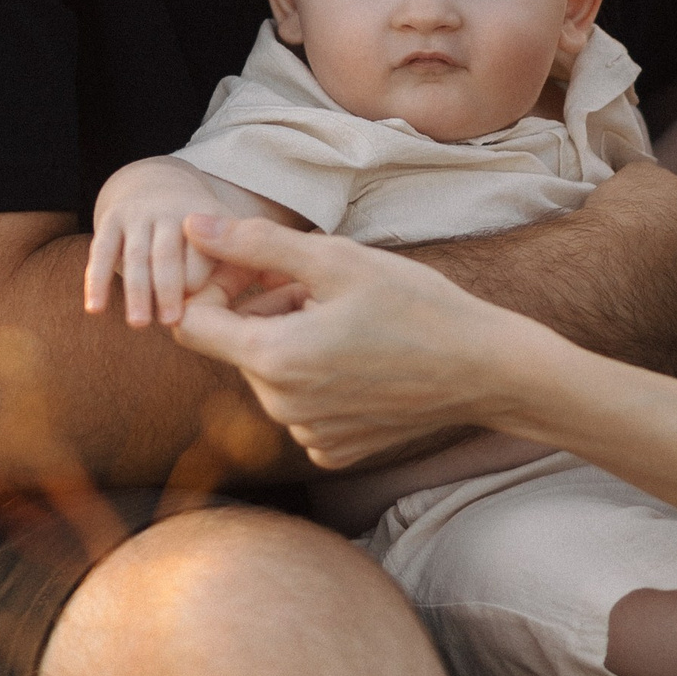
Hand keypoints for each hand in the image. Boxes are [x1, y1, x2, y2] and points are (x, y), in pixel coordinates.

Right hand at [85, 173, 221, 327]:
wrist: (159, 185)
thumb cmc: (202, 232)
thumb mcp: (223, 234)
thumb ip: (229, 265)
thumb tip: (224, 311)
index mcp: (206, 215)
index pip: (202, 250)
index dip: (200, 278)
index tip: (204, 309)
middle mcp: (171, 210)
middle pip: (167, 253)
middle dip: (168, 287)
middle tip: (171, 322)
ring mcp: (139, 213)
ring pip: (136, 255)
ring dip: (137, 291)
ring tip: (139, 324)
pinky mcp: (112, 219)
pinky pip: (102, 251)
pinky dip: (97, 280)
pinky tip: (95, 309)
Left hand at [173, 216, 552, 468]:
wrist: (484, 369)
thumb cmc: (416, 305)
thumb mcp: (336, 260)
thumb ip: (256, 243)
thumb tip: (192, 226)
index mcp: (272, 359)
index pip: (192, 321)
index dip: (217, 284)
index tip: (260, 268)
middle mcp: (279, 407)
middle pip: (238, 345)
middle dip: (266, 309)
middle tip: (323, 285)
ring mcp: (306, 434)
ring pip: (271, 375)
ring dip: (293, 339)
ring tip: (349, 316)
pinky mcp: (333, 449)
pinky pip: (301, 406)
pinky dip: (319, 378)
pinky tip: (363, 357)